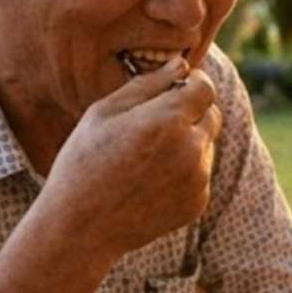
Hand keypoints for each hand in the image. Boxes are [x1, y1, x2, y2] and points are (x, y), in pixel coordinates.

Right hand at [38, 54, 223, 261]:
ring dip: (187, 141)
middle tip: (155, 121)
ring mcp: (198, 179)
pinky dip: (183, 171)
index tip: (177, 85)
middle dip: (190, 111)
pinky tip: (149, 180)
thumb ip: (148, 83)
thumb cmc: (84, 161)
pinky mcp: (198, 203)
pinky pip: (200, 174)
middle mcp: (191, 149)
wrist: (80, 228)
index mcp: (168, 120)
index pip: (205, 88)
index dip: (192, 82)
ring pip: (206, 145)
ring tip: (145, 155)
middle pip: (211, 114)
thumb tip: (181, 64)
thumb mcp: (105, 112)